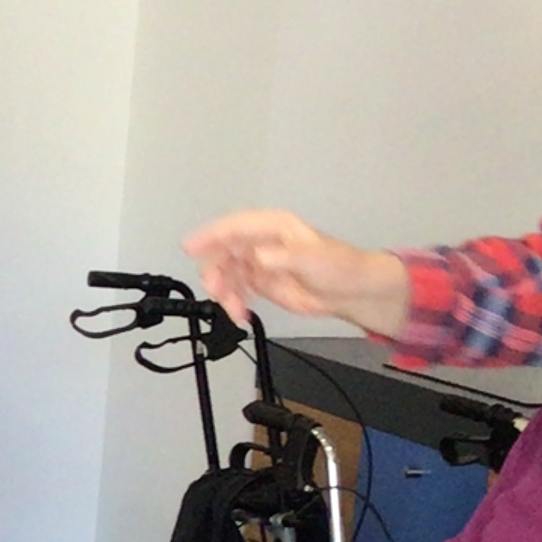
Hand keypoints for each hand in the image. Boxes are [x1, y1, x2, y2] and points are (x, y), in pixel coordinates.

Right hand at [182, 209, 410, 335]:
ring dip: (224, 292)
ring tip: (234, 309)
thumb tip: (258, 256)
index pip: (234, 227)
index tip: (190, 247)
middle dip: (216, 271)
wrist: (351, 292)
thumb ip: (283, 257)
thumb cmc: (338, 266)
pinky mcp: (260, 282)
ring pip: (226, 273)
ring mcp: (259, 262)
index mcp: (273, 227)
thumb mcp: (312, 258)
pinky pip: (236, 290)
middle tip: (217, 291)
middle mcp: (261, 242)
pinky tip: (240, 314)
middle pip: (224, 251)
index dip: (210, 235)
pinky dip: (233, 302)